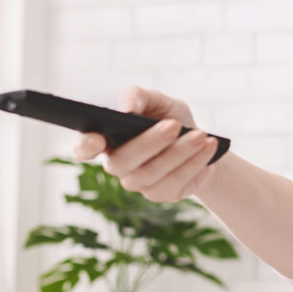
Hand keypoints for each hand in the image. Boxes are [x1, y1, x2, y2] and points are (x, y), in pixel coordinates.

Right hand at [71, 85, 218, 202]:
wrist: (201, 140)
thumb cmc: (170, 117)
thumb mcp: (157, 100)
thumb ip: (138, 97)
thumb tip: (126, 109)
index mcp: (108, 139)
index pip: (84, 147)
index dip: (85, 145)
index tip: (97, 137)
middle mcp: (118, 165)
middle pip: (124, 161)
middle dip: (151, 142)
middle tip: (174, 125)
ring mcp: (139, 183)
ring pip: (153, 173)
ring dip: (180, 152)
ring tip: (201, 136)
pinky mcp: (163, 194)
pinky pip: (175, 183)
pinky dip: (194, 164)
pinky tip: (208, 148)